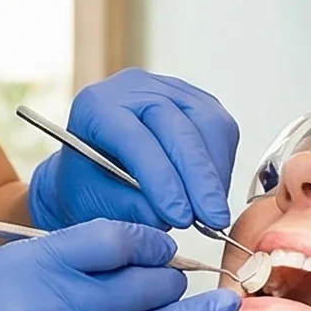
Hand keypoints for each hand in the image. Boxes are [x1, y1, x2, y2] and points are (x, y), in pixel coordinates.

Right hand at [0, 221, 234, 310]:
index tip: (165, 249)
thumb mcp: (5, 270)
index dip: (150, 243)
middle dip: (174, 282)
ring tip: (224, 310)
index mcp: (34, 264)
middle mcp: (51, 305)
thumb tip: (134, 258)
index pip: (112, 240)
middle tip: (193, 281)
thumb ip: (65, 262)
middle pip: (139, 286)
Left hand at [28, 69, 239, 234]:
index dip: (162, 179)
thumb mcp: (94, 202)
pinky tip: (213, 193)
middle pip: (178, 128)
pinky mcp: (196, 99)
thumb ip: (127, 208)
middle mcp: (133, 89)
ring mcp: (168, 89)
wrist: (96, 169)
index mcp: (96, 107)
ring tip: (212, 212)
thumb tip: (164, 217)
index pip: (136, 139)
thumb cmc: (89, 185)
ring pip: (208, 124)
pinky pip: (221, 128)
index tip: (180, 217)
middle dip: (199, 180)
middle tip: (212, 221)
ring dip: (215, 174)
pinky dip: (221, 164)